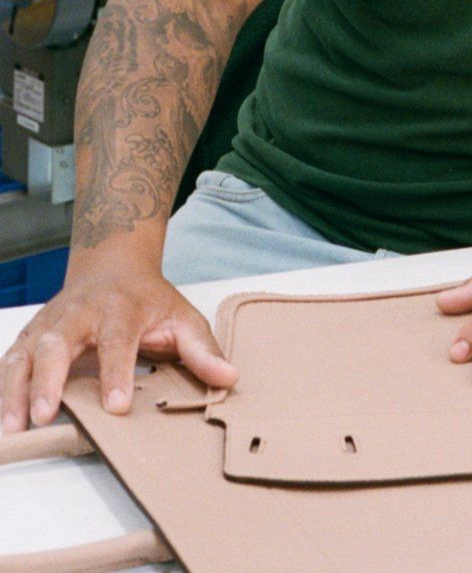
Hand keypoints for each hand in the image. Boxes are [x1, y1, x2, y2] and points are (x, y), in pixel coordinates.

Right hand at [0, 259, 235, 432]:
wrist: (112, 266)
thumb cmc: (148, 299)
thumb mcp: (182, 316)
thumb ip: (202, 349)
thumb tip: (228, 377)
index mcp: (120, 308)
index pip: (117, 341)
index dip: (116, 373)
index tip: (117, 405)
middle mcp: (79, 314)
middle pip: (57, 342)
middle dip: (49, 379)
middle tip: (46, 414)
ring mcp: (49, 324)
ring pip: (24, 353)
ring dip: (15, 390)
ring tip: (14, 427)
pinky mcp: (30, 337)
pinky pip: (10, 362)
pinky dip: (2, 389)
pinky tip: (3, 420)